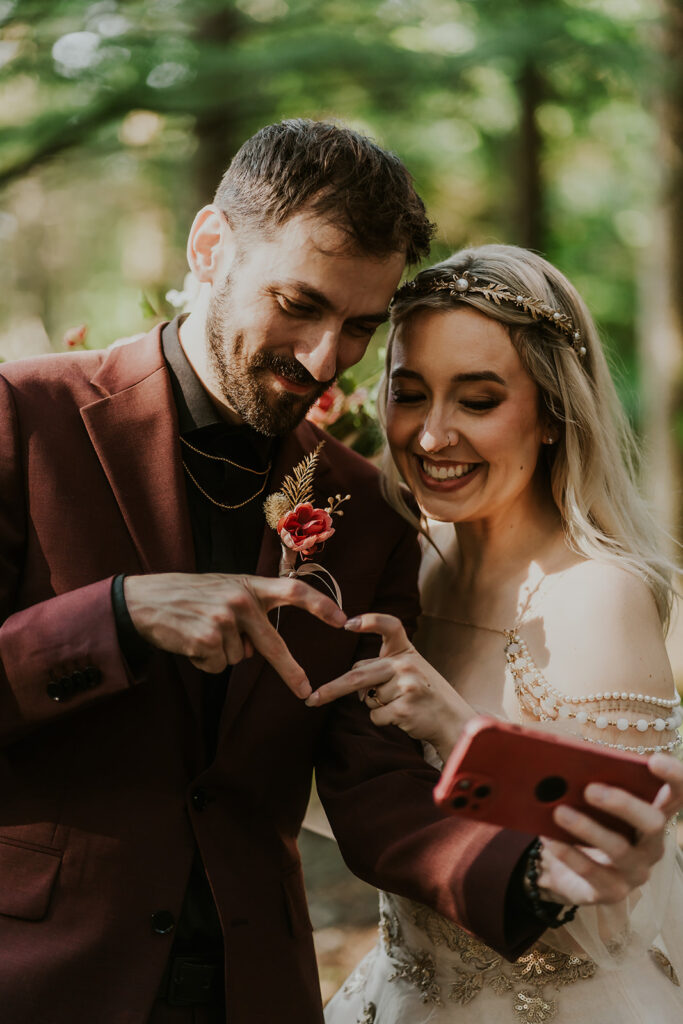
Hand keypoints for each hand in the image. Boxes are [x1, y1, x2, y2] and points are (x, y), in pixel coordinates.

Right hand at [124, 572, 346, 696]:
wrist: (144, 600)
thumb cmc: (187, 596)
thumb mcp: (223, 588)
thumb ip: (250, 609)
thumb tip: (261, 649)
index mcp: (250, 585)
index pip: (295, 591)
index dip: (322, 605)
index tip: (343, 621)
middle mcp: (241, 600)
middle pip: (274, 644)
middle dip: (291, 671)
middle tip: (305, 690)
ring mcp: (223, 620)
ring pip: (239, 658)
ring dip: (221, 654)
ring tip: (199, 632)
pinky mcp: (206, 639)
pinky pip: (217, 666)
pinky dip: (205, 661)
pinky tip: (190, 642)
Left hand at [305, 612, 474, 757]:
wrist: (453, 720)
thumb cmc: (424, 694)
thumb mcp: (410, 671)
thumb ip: (381, 670)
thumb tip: (352, 687)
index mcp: (406, 651)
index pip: (390, 626)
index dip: (369, 621)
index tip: (347, 624)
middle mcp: (407, 664)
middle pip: (357, 675)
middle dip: (331, 689)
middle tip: (312, 699)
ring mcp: (407, 685)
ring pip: (367, 699)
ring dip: (375, 706)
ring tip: (400, 704)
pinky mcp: (406, 707)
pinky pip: (376, 716)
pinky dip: (382, 720)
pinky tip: (403, 717)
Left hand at [533, 754, 682, 906]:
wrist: (565, 867)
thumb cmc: (584, 819)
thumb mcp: (586, 797)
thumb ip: (587, 778)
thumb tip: (565, 763)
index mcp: (652, 812)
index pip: (677, 795)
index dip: (674, 777)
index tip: (654, 761)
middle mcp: (651, 843)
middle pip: (653, 823)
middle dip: (623, 804)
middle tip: (590, 789)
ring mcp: (636, 871)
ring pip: (620, 850)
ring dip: (588, 829)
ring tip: (559, 811)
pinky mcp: (613, 891)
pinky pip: (592, 874)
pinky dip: (569, 853)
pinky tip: (550, 838)